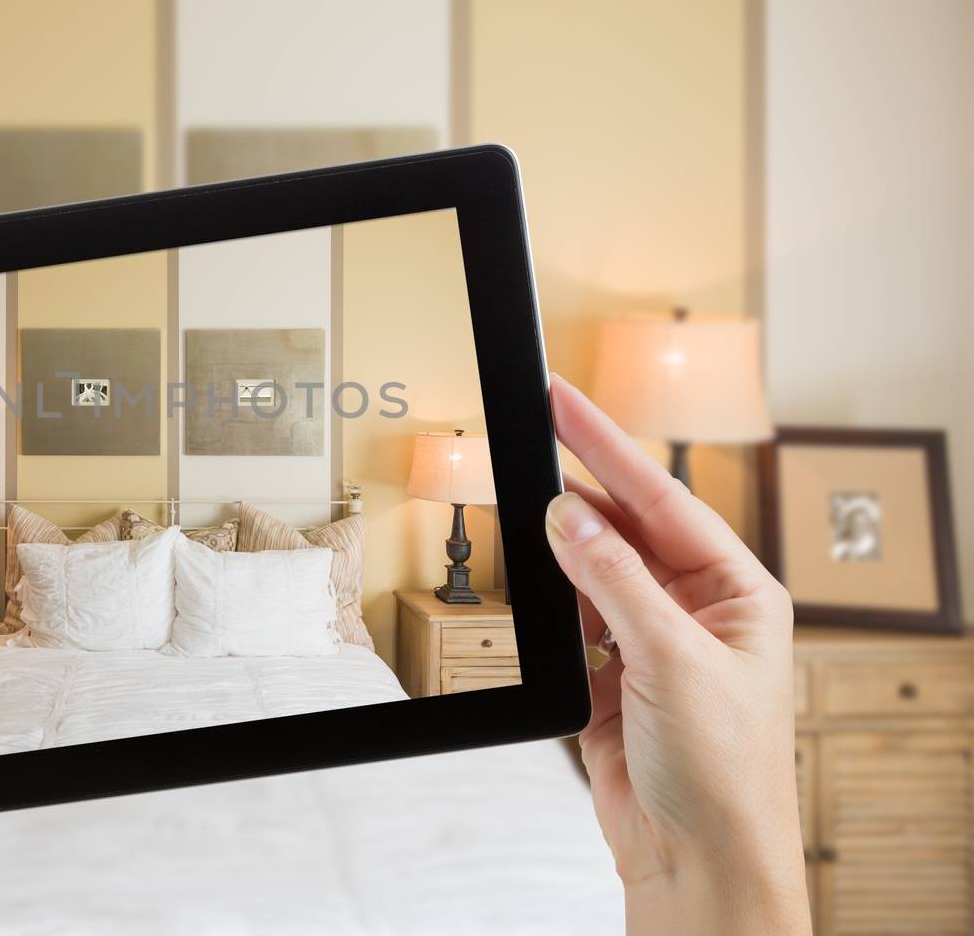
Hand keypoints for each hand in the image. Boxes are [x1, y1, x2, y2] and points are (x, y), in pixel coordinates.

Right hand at [545, 375, 809, 935]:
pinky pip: (573, 615)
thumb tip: (566, 516)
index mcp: (741, 593)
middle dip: (578, 486)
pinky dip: (550, 596)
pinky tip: (534, 575)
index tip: (564, 402)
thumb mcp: (673, 659)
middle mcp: (699, 609)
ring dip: (559, 545)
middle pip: (627, 525)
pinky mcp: (612, 676)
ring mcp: (653, 642)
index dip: (609, 446)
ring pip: (594, 567)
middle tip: (528, 436)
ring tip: (521, 509)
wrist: (695, 861)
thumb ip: (615, 580)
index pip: (665, 498)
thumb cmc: (723, 773)